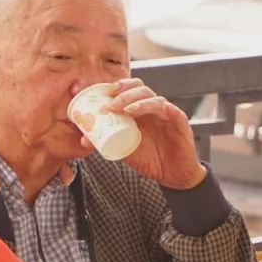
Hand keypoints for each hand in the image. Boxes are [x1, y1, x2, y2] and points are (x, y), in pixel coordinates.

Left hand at [82, 78, 205, 189]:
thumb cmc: (149, 159)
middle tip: (107, 101)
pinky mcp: (177, 118)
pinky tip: (134, 111)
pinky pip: (164, 107)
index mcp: (138, 111)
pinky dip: (147, 106)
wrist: (173, 175)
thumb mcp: (123, 150)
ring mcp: (164, 111)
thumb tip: (83, 139)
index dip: (109, 87)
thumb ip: (106, 143)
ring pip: (149, 94)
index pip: (125, 90)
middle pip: (137, 87)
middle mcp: (150, 107)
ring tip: (116, 106)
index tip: (94, 91)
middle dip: (121, 90)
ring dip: (130, 97)